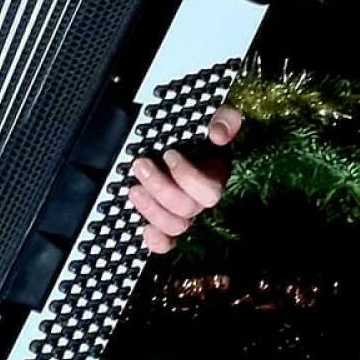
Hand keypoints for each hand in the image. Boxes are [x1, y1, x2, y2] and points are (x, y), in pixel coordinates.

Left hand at [126, 108, 242, 253]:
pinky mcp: (166, 221)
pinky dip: (156, 241)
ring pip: (175, 227)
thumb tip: (218, 135)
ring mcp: (184, 214)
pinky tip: (145, 229)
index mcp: (217, 178)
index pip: (210, 191)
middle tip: (141, 165)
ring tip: (134, 188)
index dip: (188, 178)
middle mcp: (201, 201)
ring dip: (152, 210)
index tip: (169, 154)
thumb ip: (226, 118)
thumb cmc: (201, 129)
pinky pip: (167, 243)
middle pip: (187, 209)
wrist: (181, 137)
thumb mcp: (217, 116)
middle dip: (160, 188)